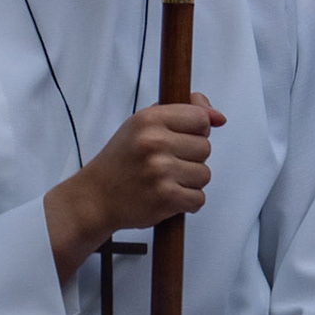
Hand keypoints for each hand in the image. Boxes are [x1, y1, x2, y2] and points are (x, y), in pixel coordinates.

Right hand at [45, 93, 225, 278]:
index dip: (195, 130)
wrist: (95, 197)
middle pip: (205, 147)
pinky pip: (199, 198)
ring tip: (164, 181)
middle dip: (190, 157)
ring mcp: (161, 170)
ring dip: (188, 181)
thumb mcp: (142, 125)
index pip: (200, 117)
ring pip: (204, 174)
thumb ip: (181, 113)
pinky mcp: (166, 197)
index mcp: (148, 119)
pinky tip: (166, 196)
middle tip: (164, 163)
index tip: (179, 139)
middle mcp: (154, 142)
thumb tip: (219, 117)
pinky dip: (186, 202)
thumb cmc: (121, 160)